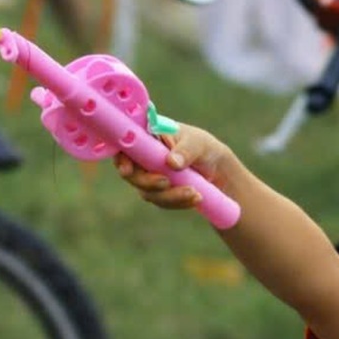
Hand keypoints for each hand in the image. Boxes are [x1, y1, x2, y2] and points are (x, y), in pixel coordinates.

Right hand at [115, 124, 234, 210]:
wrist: (217, 169)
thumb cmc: (203, 147)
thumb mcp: (198, 143)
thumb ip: (186, 150)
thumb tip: (171, 162)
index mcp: (148, 137)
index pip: (125, 146)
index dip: (121, 158)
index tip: (127, 169)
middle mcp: (143, 157)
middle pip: (131, 174)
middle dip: (147, 181)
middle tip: (166, 182)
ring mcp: (149, 176)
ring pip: (148, 191)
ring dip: (170, 195)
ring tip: (194, 192)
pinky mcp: (159, 193)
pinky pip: (162, 201)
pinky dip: (178, 202)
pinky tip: (196, 198)